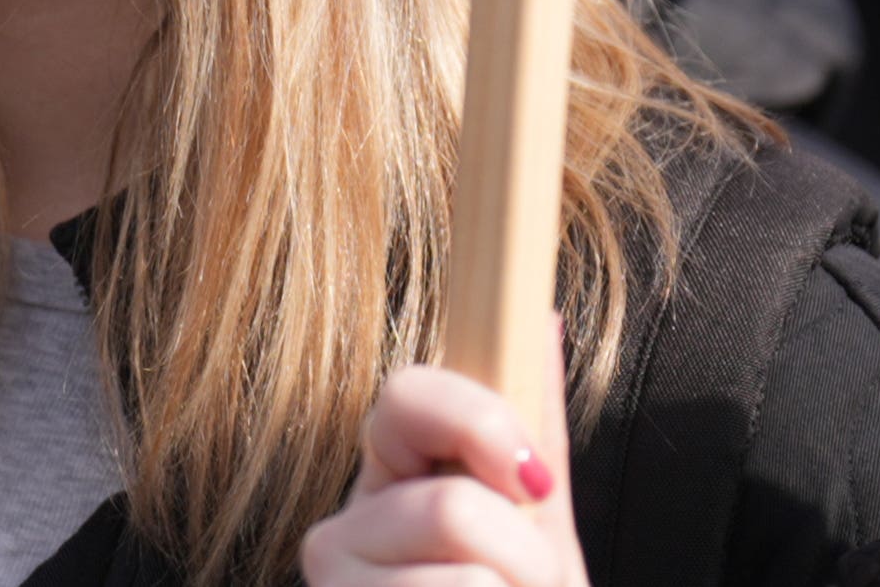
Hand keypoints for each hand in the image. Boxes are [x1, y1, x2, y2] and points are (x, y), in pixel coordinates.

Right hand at [298, 335, 581, 586]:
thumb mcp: (538, 524)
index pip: (407, 396)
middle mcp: (345, 526)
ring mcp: (335, 581)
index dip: (481, 425)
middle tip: (525, 581)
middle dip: (525, 556)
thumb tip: (544, 319)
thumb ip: (533, 433)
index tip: (534, 480)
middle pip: (452, 507)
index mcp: (389, 476)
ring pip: (466, 580)